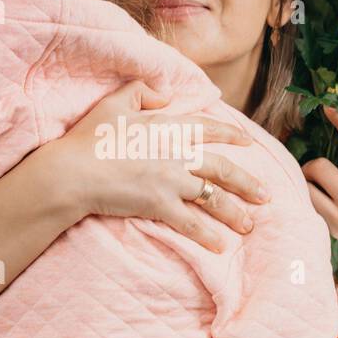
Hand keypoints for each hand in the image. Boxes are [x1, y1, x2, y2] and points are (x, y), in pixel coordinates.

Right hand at [48, 80, 271, 252]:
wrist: (72, 172)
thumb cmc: (87, 138)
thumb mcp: (113, 103)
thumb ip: (141, 92)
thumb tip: (165, 95)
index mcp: (165, 126)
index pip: (206, 128)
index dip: (229, 135)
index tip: (246, 142)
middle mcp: (175, 153)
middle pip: (220, 167)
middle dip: (245, 182)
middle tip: (265, 195)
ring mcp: (170, 180)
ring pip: (212, 196)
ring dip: (234, 212)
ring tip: (249, 225)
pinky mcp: (159, 204)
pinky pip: (190, 222)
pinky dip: (207, 235)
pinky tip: (221, 246)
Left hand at [301, 105, 337, 312]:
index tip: (331, 109)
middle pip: (318, 166)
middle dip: (310, 167)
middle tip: (312, 177)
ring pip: (305, 191)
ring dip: (302, 191)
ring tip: (306, 197)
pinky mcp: (328, 242)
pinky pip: (304, 218)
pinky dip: (301, 215)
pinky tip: (301, 220)